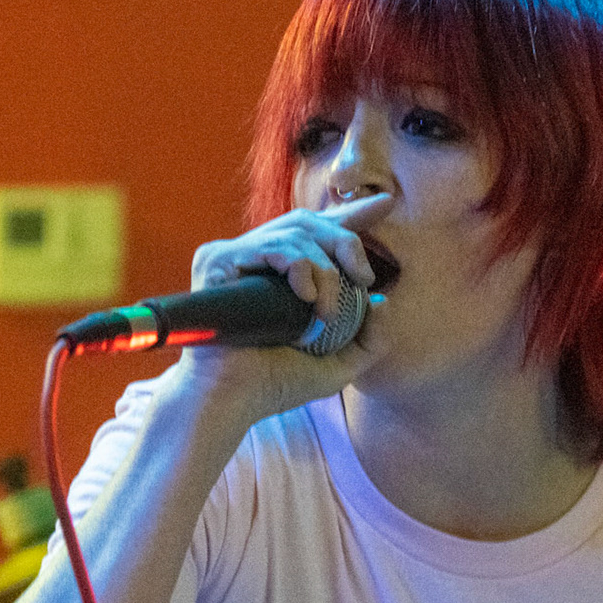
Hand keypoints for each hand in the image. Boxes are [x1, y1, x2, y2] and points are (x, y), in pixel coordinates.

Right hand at [172, 194, 394, 423]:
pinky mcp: (217, 260)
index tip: (385, 204)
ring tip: (326, 312)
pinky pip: (268, 246)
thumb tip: (383, 301)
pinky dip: (297, 266)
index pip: (319, 232)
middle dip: (347, 242)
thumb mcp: (337, 366)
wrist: (232, 399)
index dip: (352, 215)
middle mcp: (258, 260)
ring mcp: (236, 257)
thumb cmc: (275, 386)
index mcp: (283, 276)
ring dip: (325, 271)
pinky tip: (306, 297)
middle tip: (364, 276)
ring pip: (295, 233)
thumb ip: (367, 340)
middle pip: (310, 222)